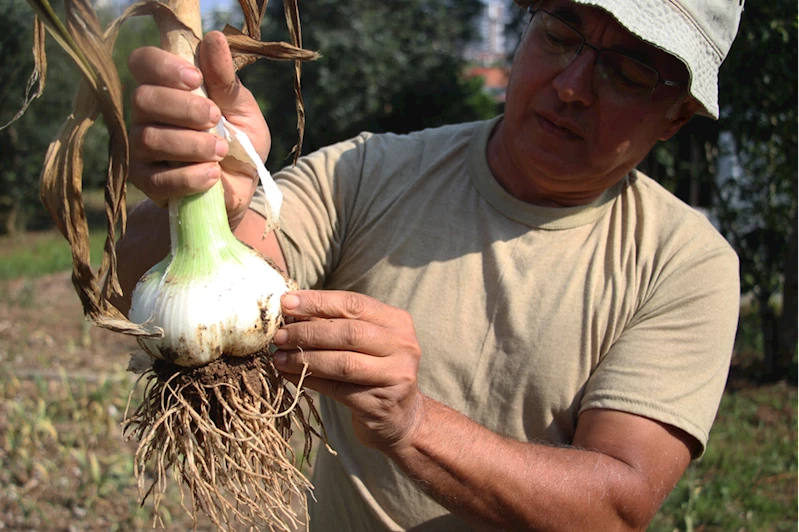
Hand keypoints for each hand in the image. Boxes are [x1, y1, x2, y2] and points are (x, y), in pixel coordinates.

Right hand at [127, 31, 269, 228]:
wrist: (240, 188)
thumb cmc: (239, 143)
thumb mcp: (243, 110)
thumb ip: (225, 81)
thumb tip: (214, 39)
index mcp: (168, 88)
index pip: (143, 63)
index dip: (163, 66)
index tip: (195, 77)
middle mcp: (147, 115)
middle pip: (143, 99)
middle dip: (184, 108)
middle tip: (216, 118)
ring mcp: (142, 149)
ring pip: (150, 138)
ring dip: (192, 144)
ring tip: (221, 150)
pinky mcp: (146, 182)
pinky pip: (158, 178)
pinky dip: (190, 176)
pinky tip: (213, 175)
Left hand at [272, 290, 424, 451]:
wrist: (400, 417)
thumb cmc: (373, 369)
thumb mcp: (365, 341)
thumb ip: (337, 323)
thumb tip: (290, 310)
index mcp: (397, 321)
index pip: (353, 304)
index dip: (317, 302)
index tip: (285, 303)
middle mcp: (403, 346)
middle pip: (348, 333)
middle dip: (308, 332)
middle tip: (279, 336)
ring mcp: (395, 376)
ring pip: (343, 363)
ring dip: (305, 358)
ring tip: (278, 357)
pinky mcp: (380, 403)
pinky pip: (337, 389)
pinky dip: (309, 380)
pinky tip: (288, 375)